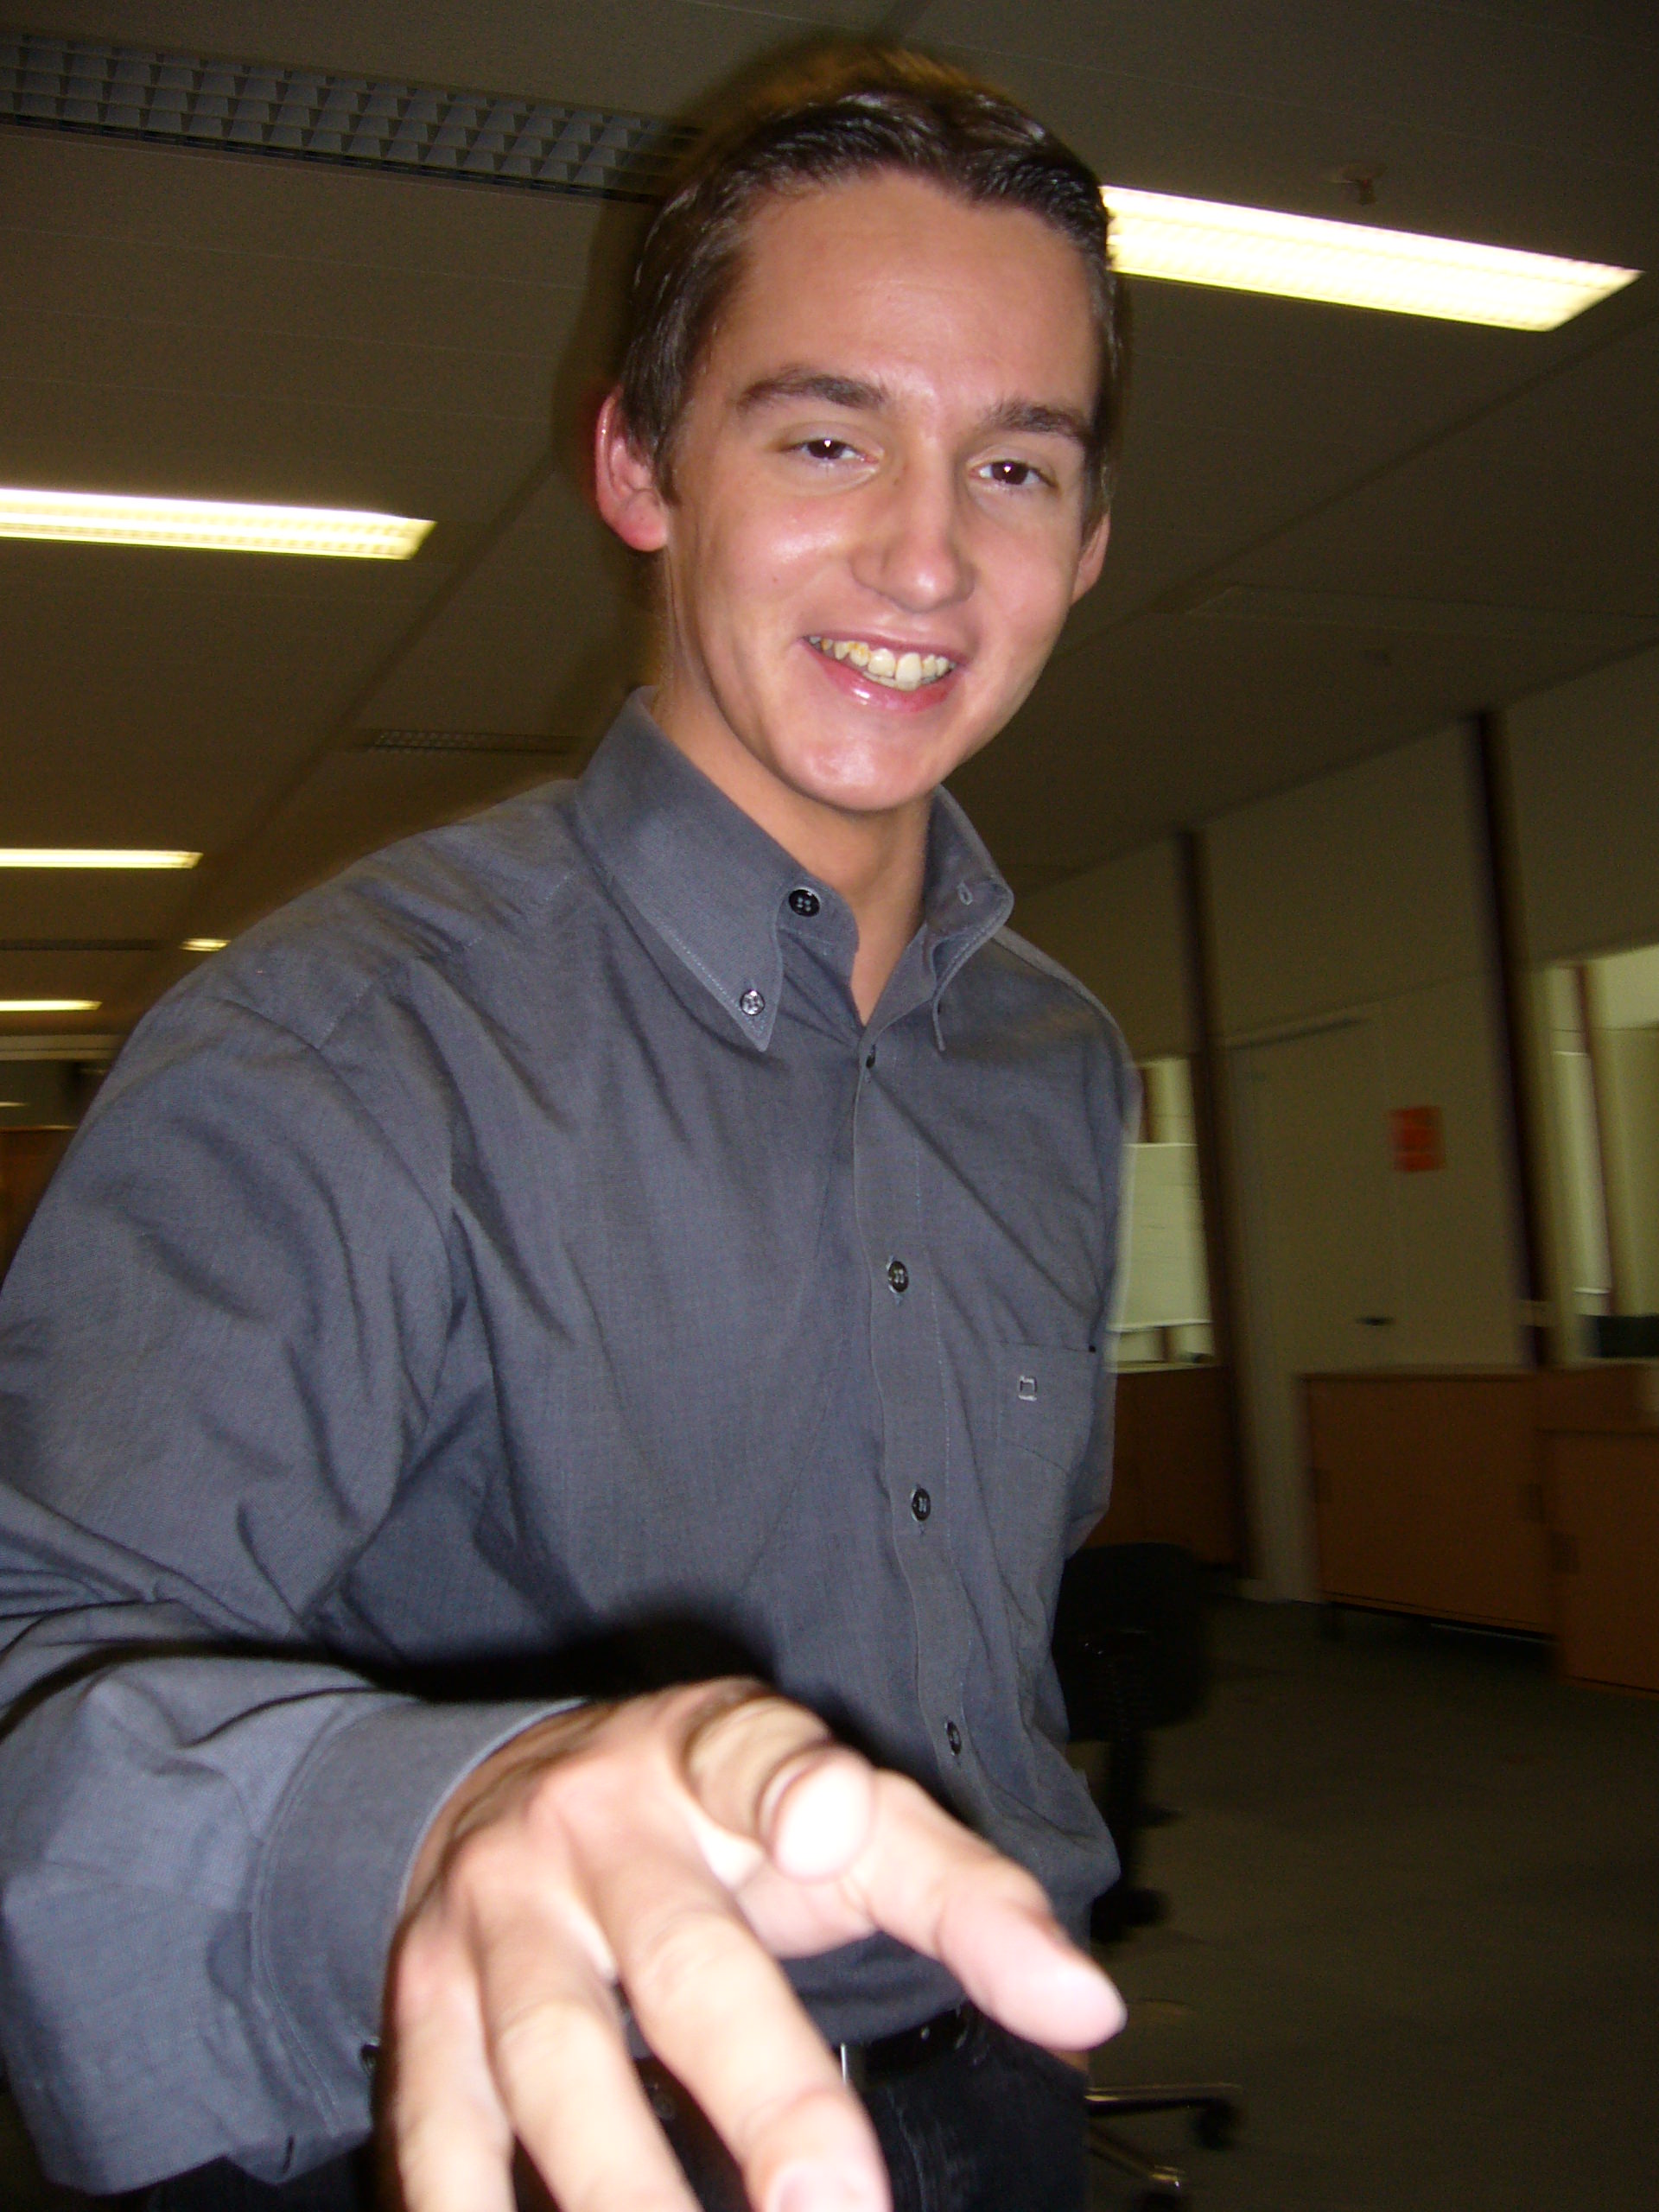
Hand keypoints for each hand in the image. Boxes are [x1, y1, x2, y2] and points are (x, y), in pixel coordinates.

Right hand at [385, 1678, 1123, 2211]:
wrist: (492, 1791)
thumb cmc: (710, 1821)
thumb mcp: (834, 1817)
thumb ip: (960, 1895)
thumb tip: (1088, 2009)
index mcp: (705, 1755)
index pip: (755, 1752)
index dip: (792, 1786)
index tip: (827, 1822)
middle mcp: (591, 1827)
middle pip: (681, 1962)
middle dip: (760, 2090)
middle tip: (835, 2208)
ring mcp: (493, 1920)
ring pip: (551, 2063)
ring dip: (622, 2191)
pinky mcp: (419, 2010)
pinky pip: (438, 2131)